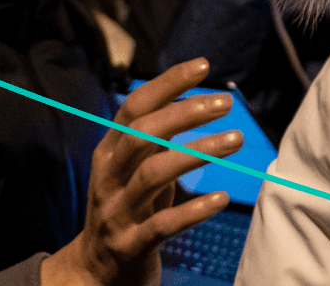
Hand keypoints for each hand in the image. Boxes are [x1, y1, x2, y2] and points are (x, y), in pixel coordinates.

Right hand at [40, 58, 243, 285]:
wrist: (93, 272)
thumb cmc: (126, 209)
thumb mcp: (133, 170)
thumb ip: (154, 139)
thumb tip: (191, 100)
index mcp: (109, 153)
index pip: (133, 108)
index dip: (167, 84)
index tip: (203, 65)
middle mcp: (108, 178)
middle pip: (141, 136)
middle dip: (183, 114)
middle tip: (224, 103)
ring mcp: (117, 213)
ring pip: (152, 175)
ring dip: (197, 153)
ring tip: (235, 138)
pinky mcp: (130, 246)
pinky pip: (161, 225)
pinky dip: (192, 210)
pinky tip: (221, 199)